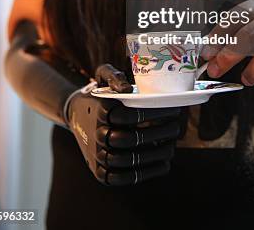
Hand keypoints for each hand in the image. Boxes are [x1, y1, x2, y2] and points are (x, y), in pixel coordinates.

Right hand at [65, 64, 179, 185]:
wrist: (77, 114)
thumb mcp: (103, 75)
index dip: (152, 113)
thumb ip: (114, 76)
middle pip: (128, 139)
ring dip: (153, 155)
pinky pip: (121, 178)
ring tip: (172, 146)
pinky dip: (144, 174)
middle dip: (157, 134)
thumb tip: (126, 89)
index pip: (126, 115)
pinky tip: (163, 164)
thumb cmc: (99, 93)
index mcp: (100, 110)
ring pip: (125, 160)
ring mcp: (96, 154)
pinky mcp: (99, 172)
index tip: (173, 109)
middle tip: (176, 127)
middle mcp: (96, 134)